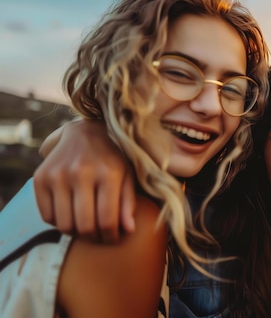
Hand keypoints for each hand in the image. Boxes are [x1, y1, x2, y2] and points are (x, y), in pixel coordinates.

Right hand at [33, 119, 136, 241]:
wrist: (85, 133)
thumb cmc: (112, 159)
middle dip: (94, 238)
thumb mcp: (128, 175)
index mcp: (108, 173)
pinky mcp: (40, 178)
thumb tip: (128, 230)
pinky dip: (59, 222)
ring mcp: (58, 175)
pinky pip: (47, 216)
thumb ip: (128, 203)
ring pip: (64, 224)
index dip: (110, 237)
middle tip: (99, 237)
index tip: (113, 239)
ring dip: (76, 233)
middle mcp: (81, 172)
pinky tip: (70, 214)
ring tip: (86, 227)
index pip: (107, 220)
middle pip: (84, 226)